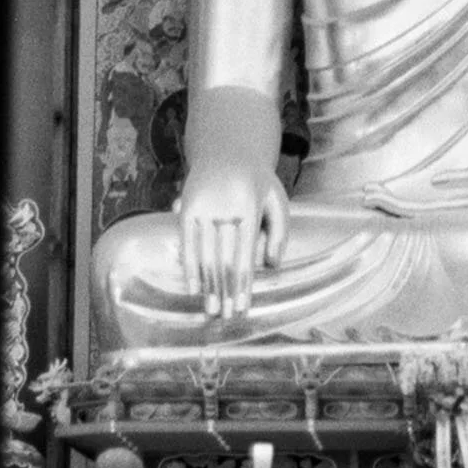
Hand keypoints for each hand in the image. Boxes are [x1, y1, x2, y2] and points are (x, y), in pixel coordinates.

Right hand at [178, 165, 289, 320]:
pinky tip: (193, 288)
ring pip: (205, 254)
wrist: (227, 149)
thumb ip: (279, 233)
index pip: (244, 254)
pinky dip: (190, 267)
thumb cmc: (258, 182)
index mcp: (248, 206)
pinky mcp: (187, 207)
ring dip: (207, 285)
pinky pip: (187, 242)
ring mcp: (203, 207)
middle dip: (224, 291)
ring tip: (210, 310)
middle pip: (223, 259)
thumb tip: (272, 266)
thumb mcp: (278, 200)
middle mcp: (223, 207)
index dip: (242, 283)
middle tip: (224, 317)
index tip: (242, 307)